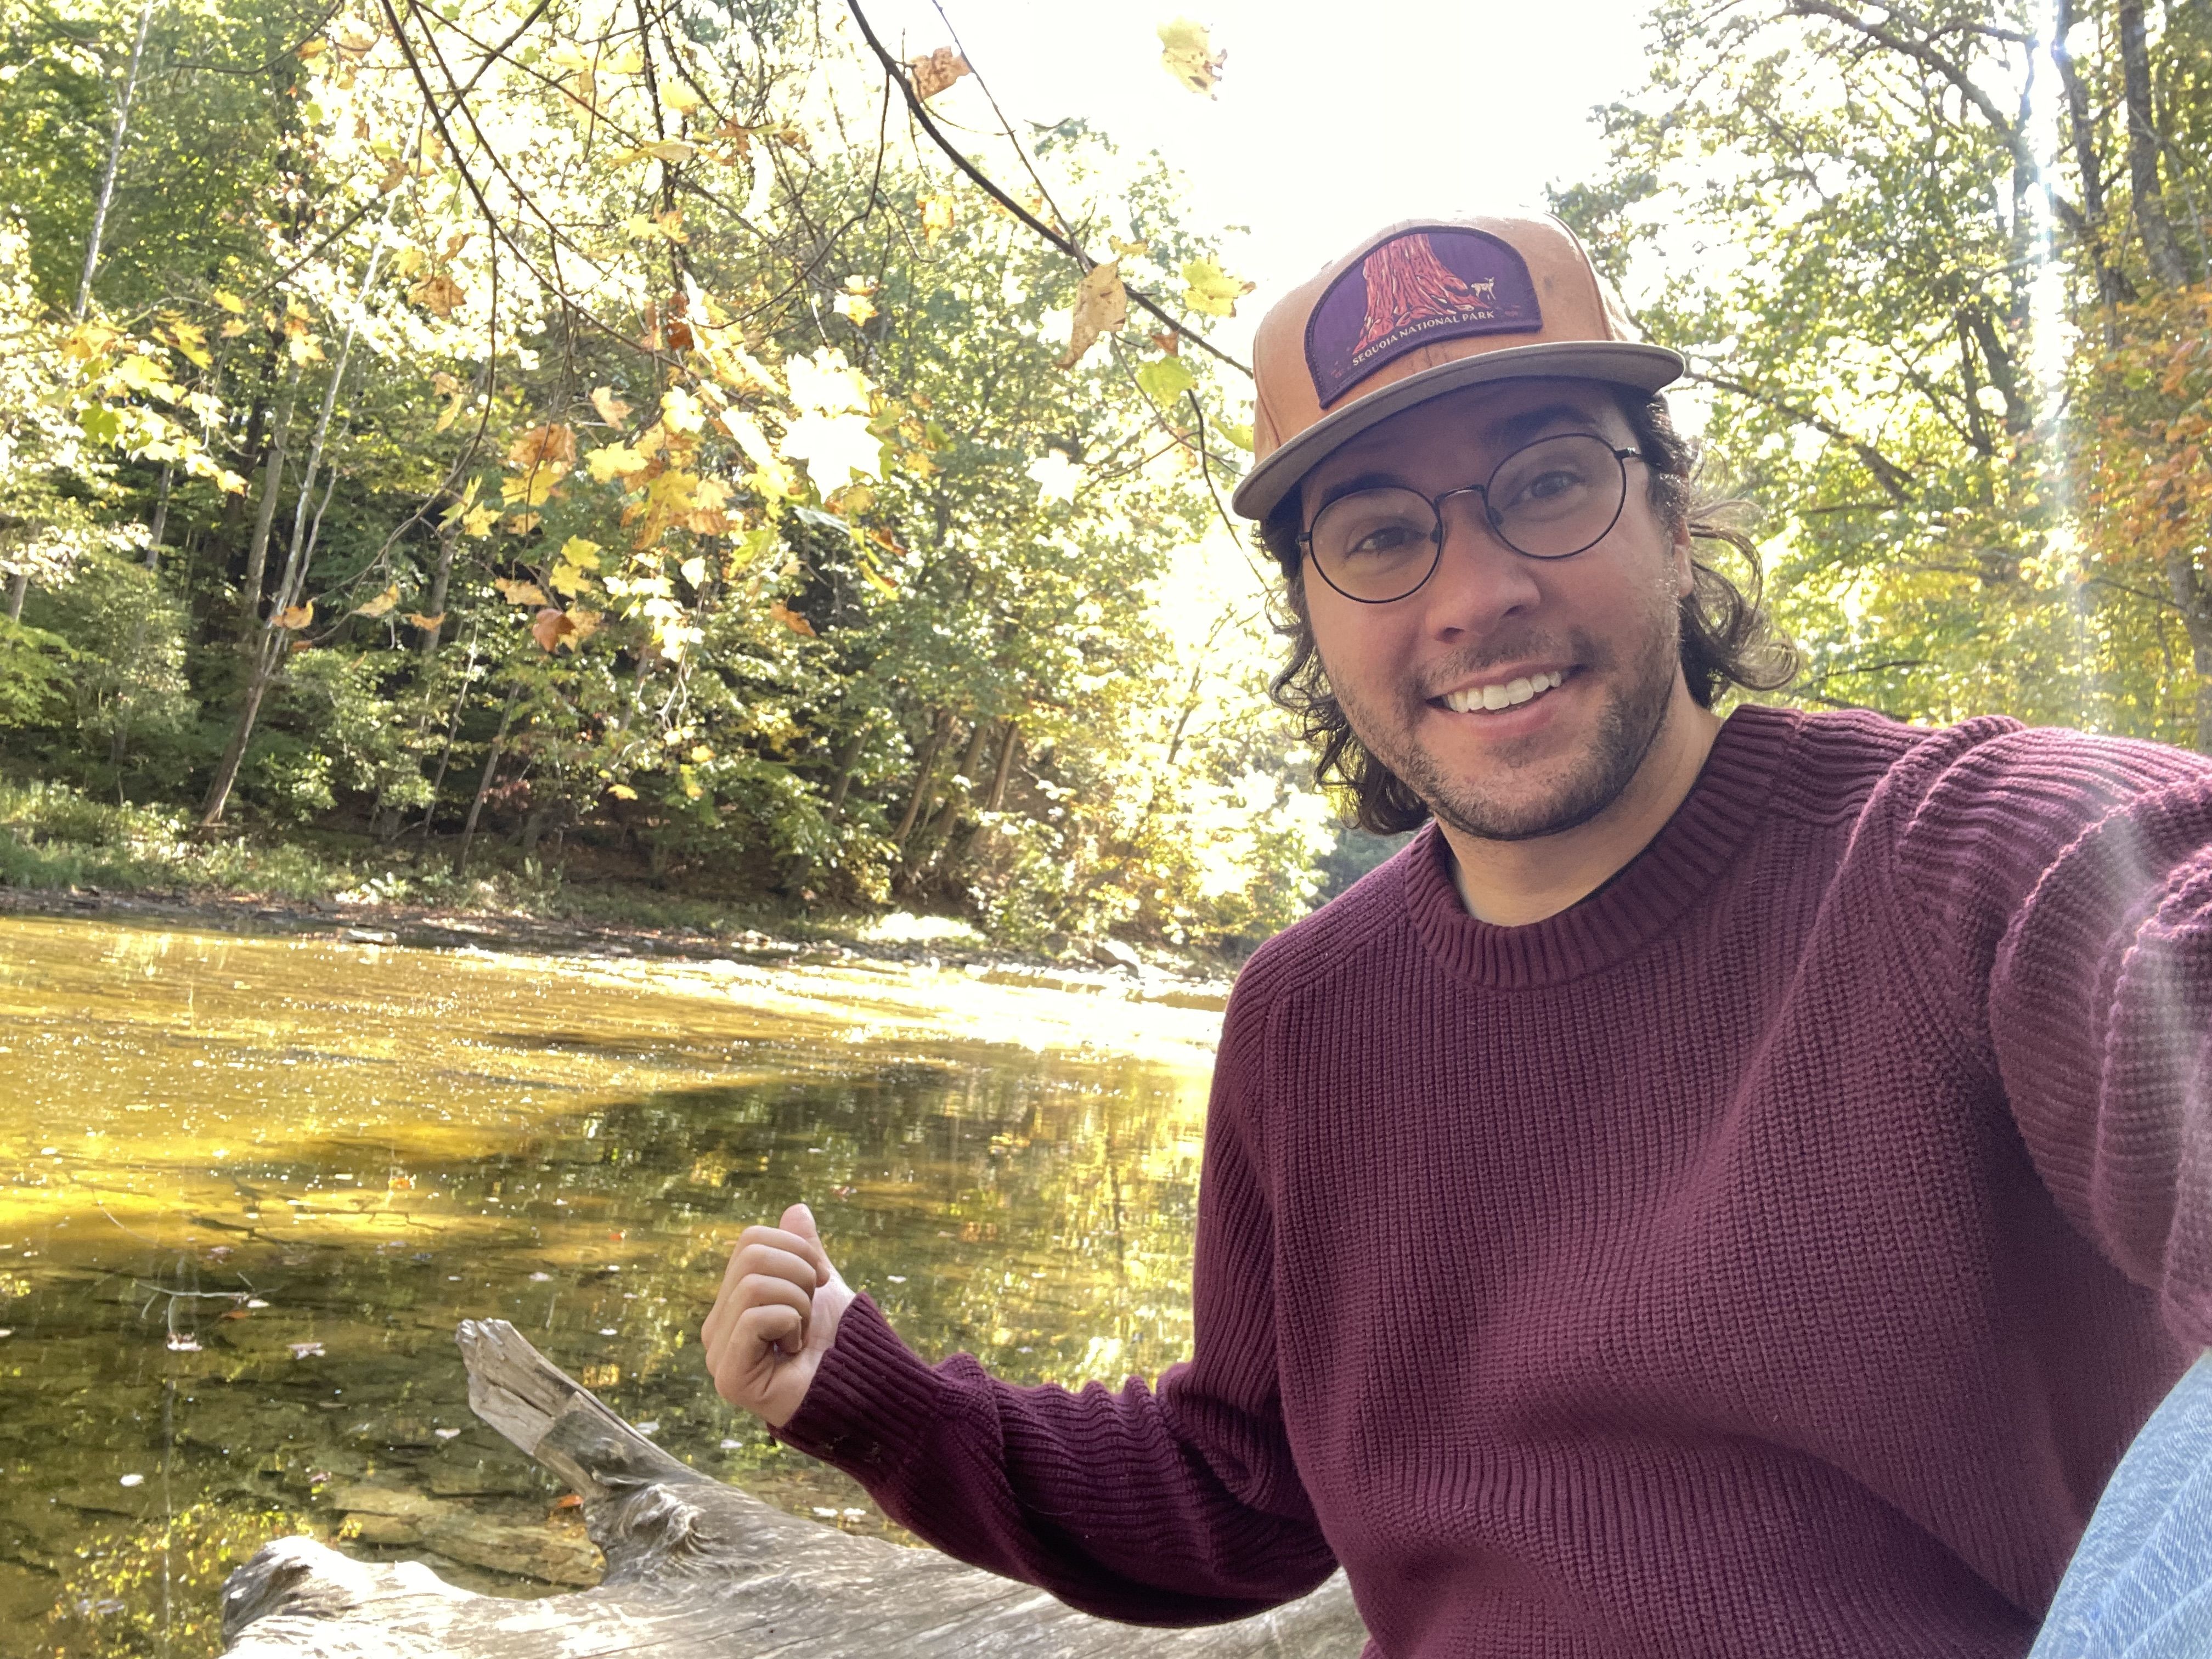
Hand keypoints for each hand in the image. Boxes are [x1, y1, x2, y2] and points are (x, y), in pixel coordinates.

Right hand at [700, 1202, 854, 1428]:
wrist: (860, 1387)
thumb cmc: (839, 1341)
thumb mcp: (822, 1285)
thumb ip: (805, 1251)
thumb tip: (796, 1210)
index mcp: (733, 1301)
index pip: (751, 1240)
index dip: (797, 1248)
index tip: (823, 1279)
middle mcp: (717, 1326)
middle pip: (751, 1255)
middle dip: (800, 1274)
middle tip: (811, 1311)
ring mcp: (717, 1353)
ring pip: (753, 1284)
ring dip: (798, 1304)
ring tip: (803, 1334)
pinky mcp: (728, 1377)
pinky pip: (756, 1318)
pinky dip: (791, 1324)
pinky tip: (795, 1352)